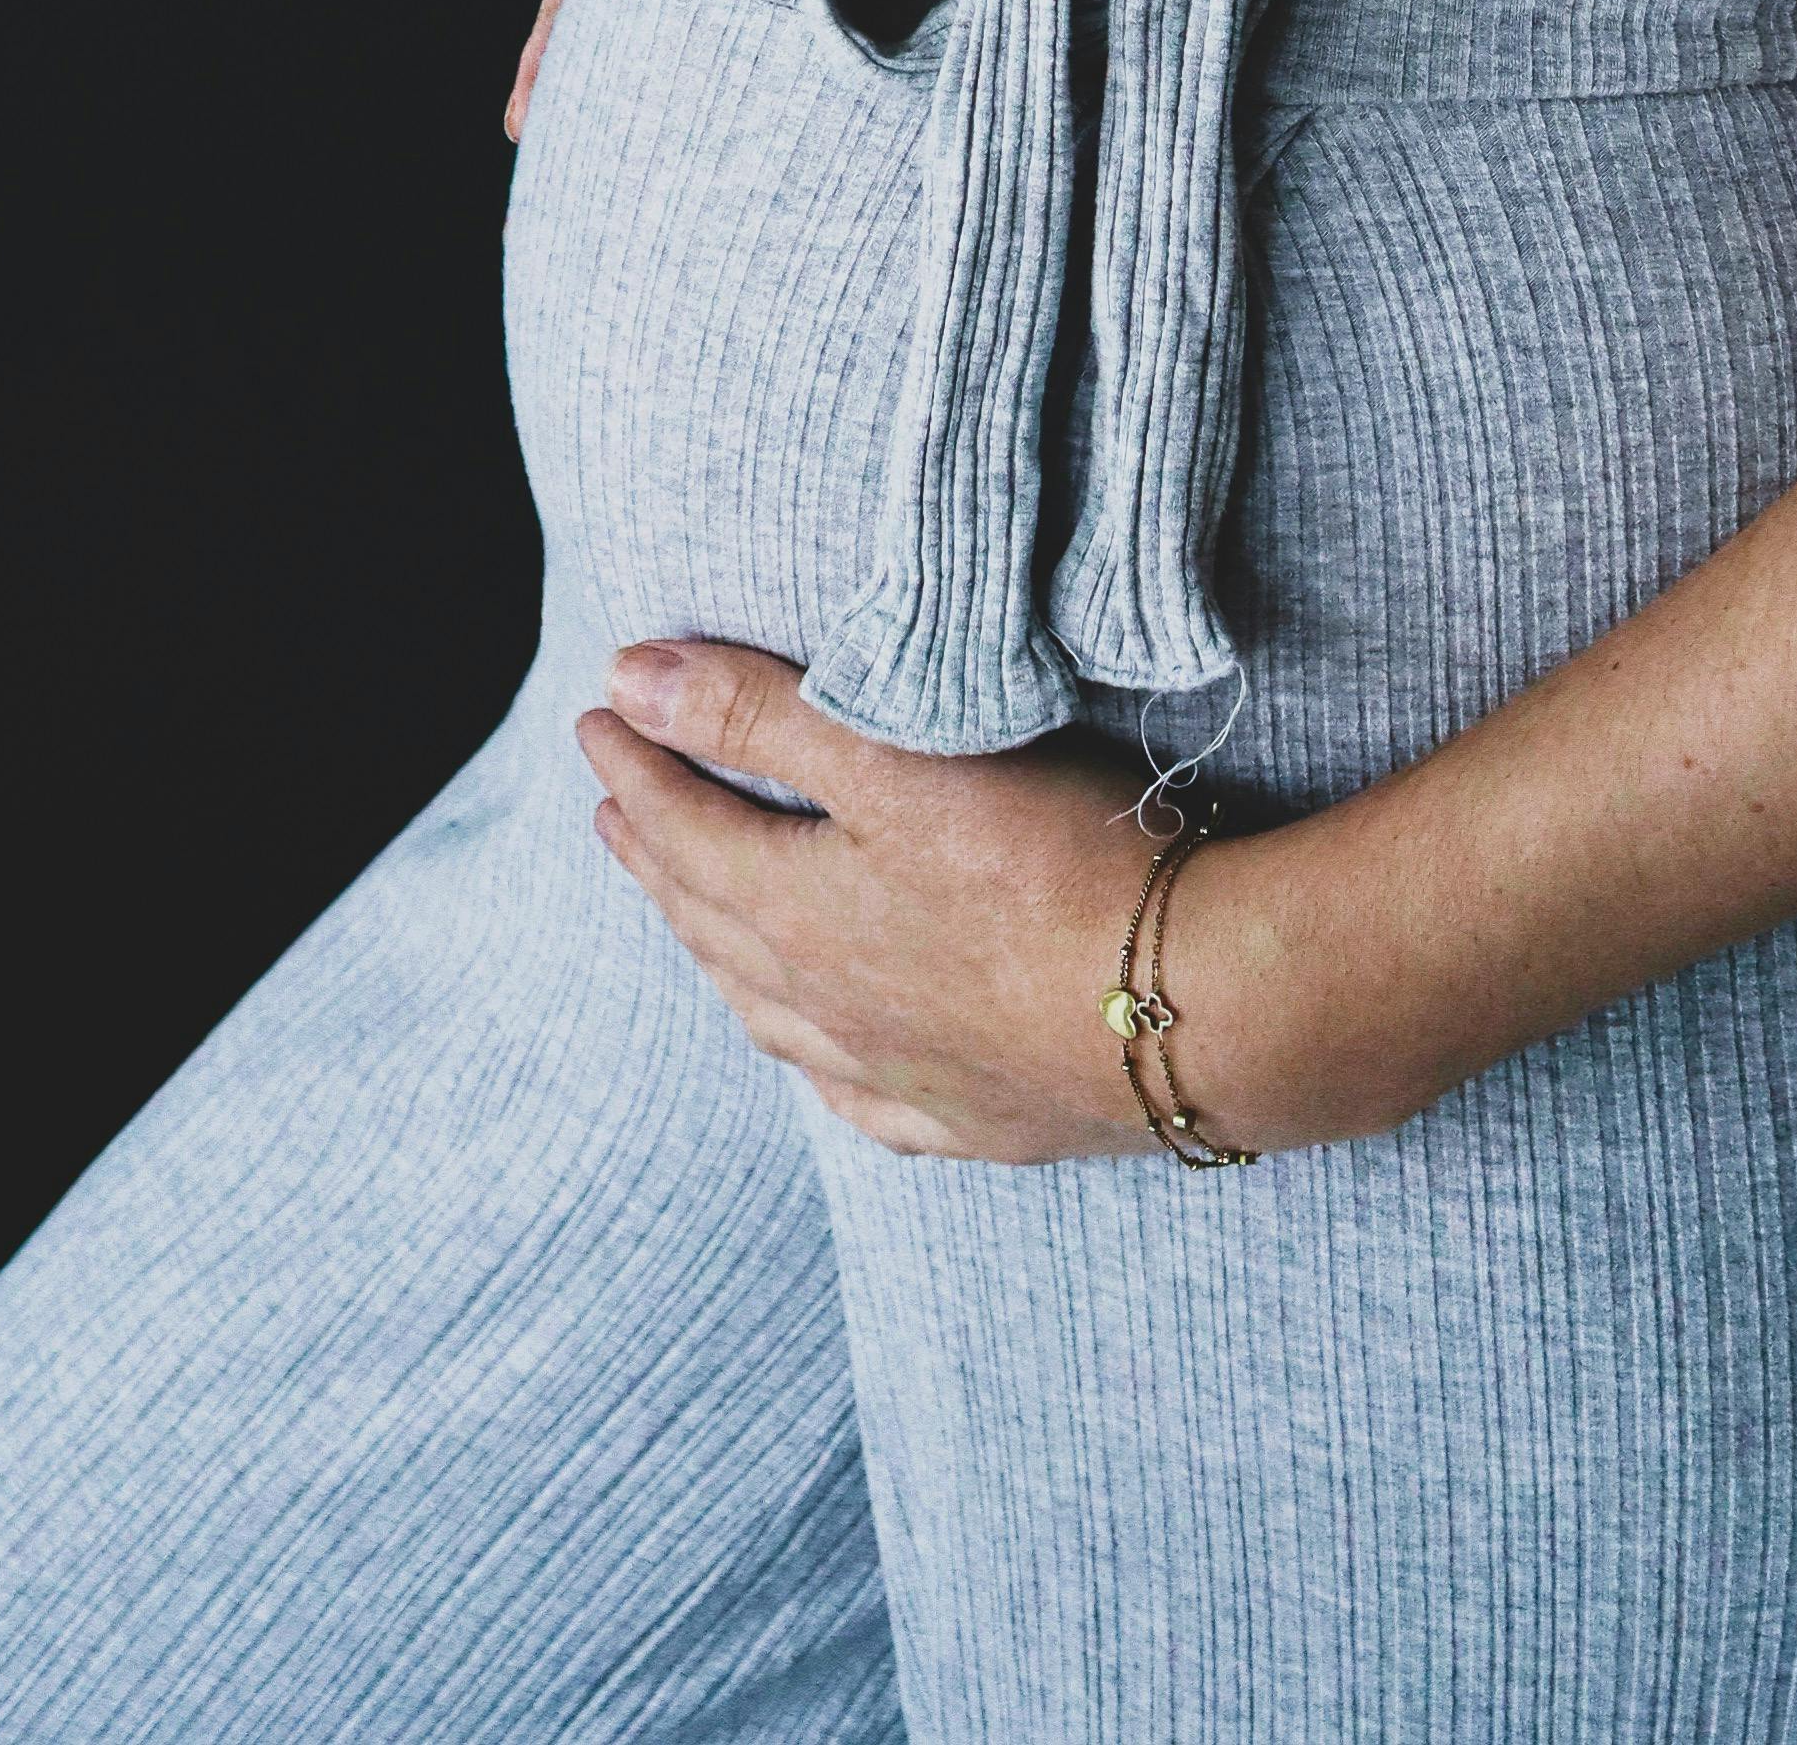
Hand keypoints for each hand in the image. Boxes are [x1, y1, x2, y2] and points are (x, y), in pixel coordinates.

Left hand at [576, 641, 1302, 1160]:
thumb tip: (626, 680)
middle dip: (656, 856)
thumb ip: (760, 716)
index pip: (685, 829)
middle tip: (617, 810)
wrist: (1201, 1009)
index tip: (596, 717)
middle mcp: (832, 1007)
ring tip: (690, 921)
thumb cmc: (1053, 865)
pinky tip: (822, 1064)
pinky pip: (864, 1101)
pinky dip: (819, 1067)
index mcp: (801, 914)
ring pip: (775, 1016)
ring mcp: (904, 1074)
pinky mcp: (980, 1117)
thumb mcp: (897, 758)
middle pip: (714, 923)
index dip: (636, 766)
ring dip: (718, 955)